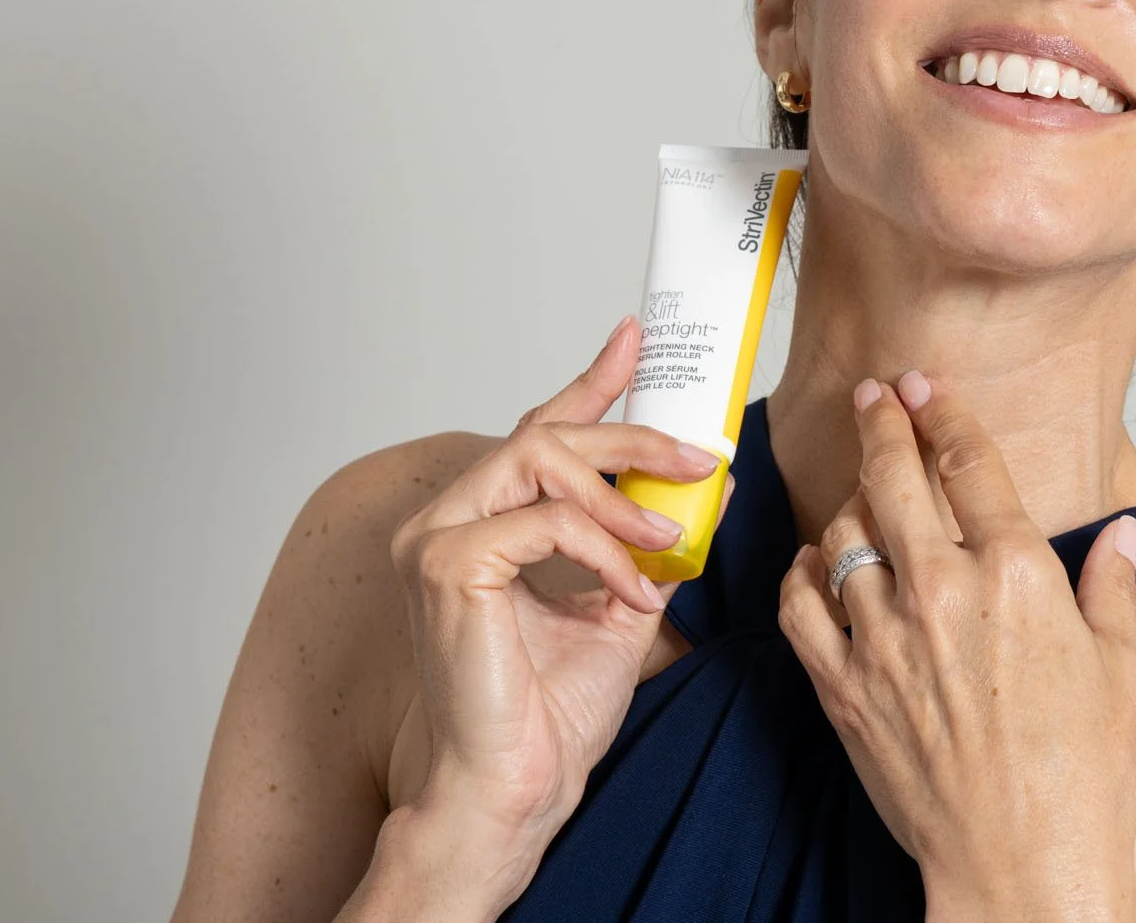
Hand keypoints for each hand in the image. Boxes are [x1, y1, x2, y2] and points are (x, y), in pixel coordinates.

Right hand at [387, 316, 735, 856]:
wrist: (515, 792)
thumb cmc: (548, 716)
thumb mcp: (617, 607)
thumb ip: (644, 543)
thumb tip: (701, 487)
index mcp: (476, 524)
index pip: (536, 434)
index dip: (588, 384)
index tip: (635, 342)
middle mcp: (442, 519)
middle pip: (543, 435)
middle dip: (632, 437)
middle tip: (701, 456)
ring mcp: (434, 538)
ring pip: (538, 460)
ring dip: (620, 493)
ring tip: (666, 538)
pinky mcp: (445, 564)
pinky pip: (543, 522)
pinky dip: (601, 550)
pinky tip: (631, 590)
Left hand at [775, 371, 1135, 921]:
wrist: (1025, 867)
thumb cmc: (1085, 782)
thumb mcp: (1125, 676)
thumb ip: (1114, 591)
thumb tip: (1123, 535)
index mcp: (1019, 578)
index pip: (970, 465)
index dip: (943, 414)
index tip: (924, 386)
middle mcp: (944, 593)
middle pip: (890, 478)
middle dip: (878, 423)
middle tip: (871, 396)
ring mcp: (883, 637)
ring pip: (841, 534)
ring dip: (848, 502)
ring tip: (859, 491)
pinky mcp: (842, 684)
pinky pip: (799, 604)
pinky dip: (801, 572)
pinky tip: (815, 563)